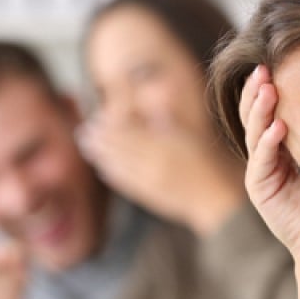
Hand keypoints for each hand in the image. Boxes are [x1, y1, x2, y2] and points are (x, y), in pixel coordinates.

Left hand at [79, 110, 243, 235]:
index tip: (98, 116)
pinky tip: (103, 167)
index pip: (129, 132)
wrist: (214, 199)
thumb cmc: (208, 163)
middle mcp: (152, 163)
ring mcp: (148, 181)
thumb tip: (152, 99)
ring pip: (117, 165)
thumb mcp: (191, 135)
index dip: (111, 124)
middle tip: (84, 130)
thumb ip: (169, 119)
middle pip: (119, 148)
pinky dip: (111, 173)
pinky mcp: (148, 196)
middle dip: (100, 138)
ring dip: (100, 154)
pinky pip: (124, 182)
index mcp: (163, 145)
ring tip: (87, 145)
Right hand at [239, 65, 299, 274]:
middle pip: (257, 114)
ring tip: (266, 87)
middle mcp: (272, 154)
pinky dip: (267, 143)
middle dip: (258, 89)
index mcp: (289, 143)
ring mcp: (263, 172)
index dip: (273, 84)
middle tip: (265, 65)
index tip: (281, 59)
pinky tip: (276, 125)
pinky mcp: (262, 191)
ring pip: (254, 133)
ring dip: (258, 110)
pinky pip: (261, 162)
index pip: (274, 107)